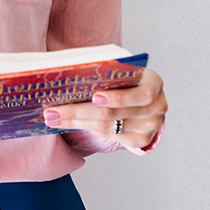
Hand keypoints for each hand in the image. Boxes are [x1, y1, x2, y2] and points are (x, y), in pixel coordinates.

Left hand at [42, 68, 166, 149]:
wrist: (141, 94)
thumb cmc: (126, 76)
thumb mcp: (120, 68)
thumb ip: (104, 70)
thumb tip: (66, 74)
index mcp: (154, 82)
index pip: (142, 95)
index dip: (118, 98)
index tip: (94, 97)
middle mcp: (157, 106)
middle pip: (114, 114)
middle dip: (78, 112)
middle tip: (52, 112)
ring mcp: (151, 126)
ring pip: (108, 127)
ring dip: (77, 123)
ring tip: (53, 118)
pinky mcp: (142, 140)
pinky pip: (112, 137)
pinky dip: (91, 129)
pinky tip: (73, 123)